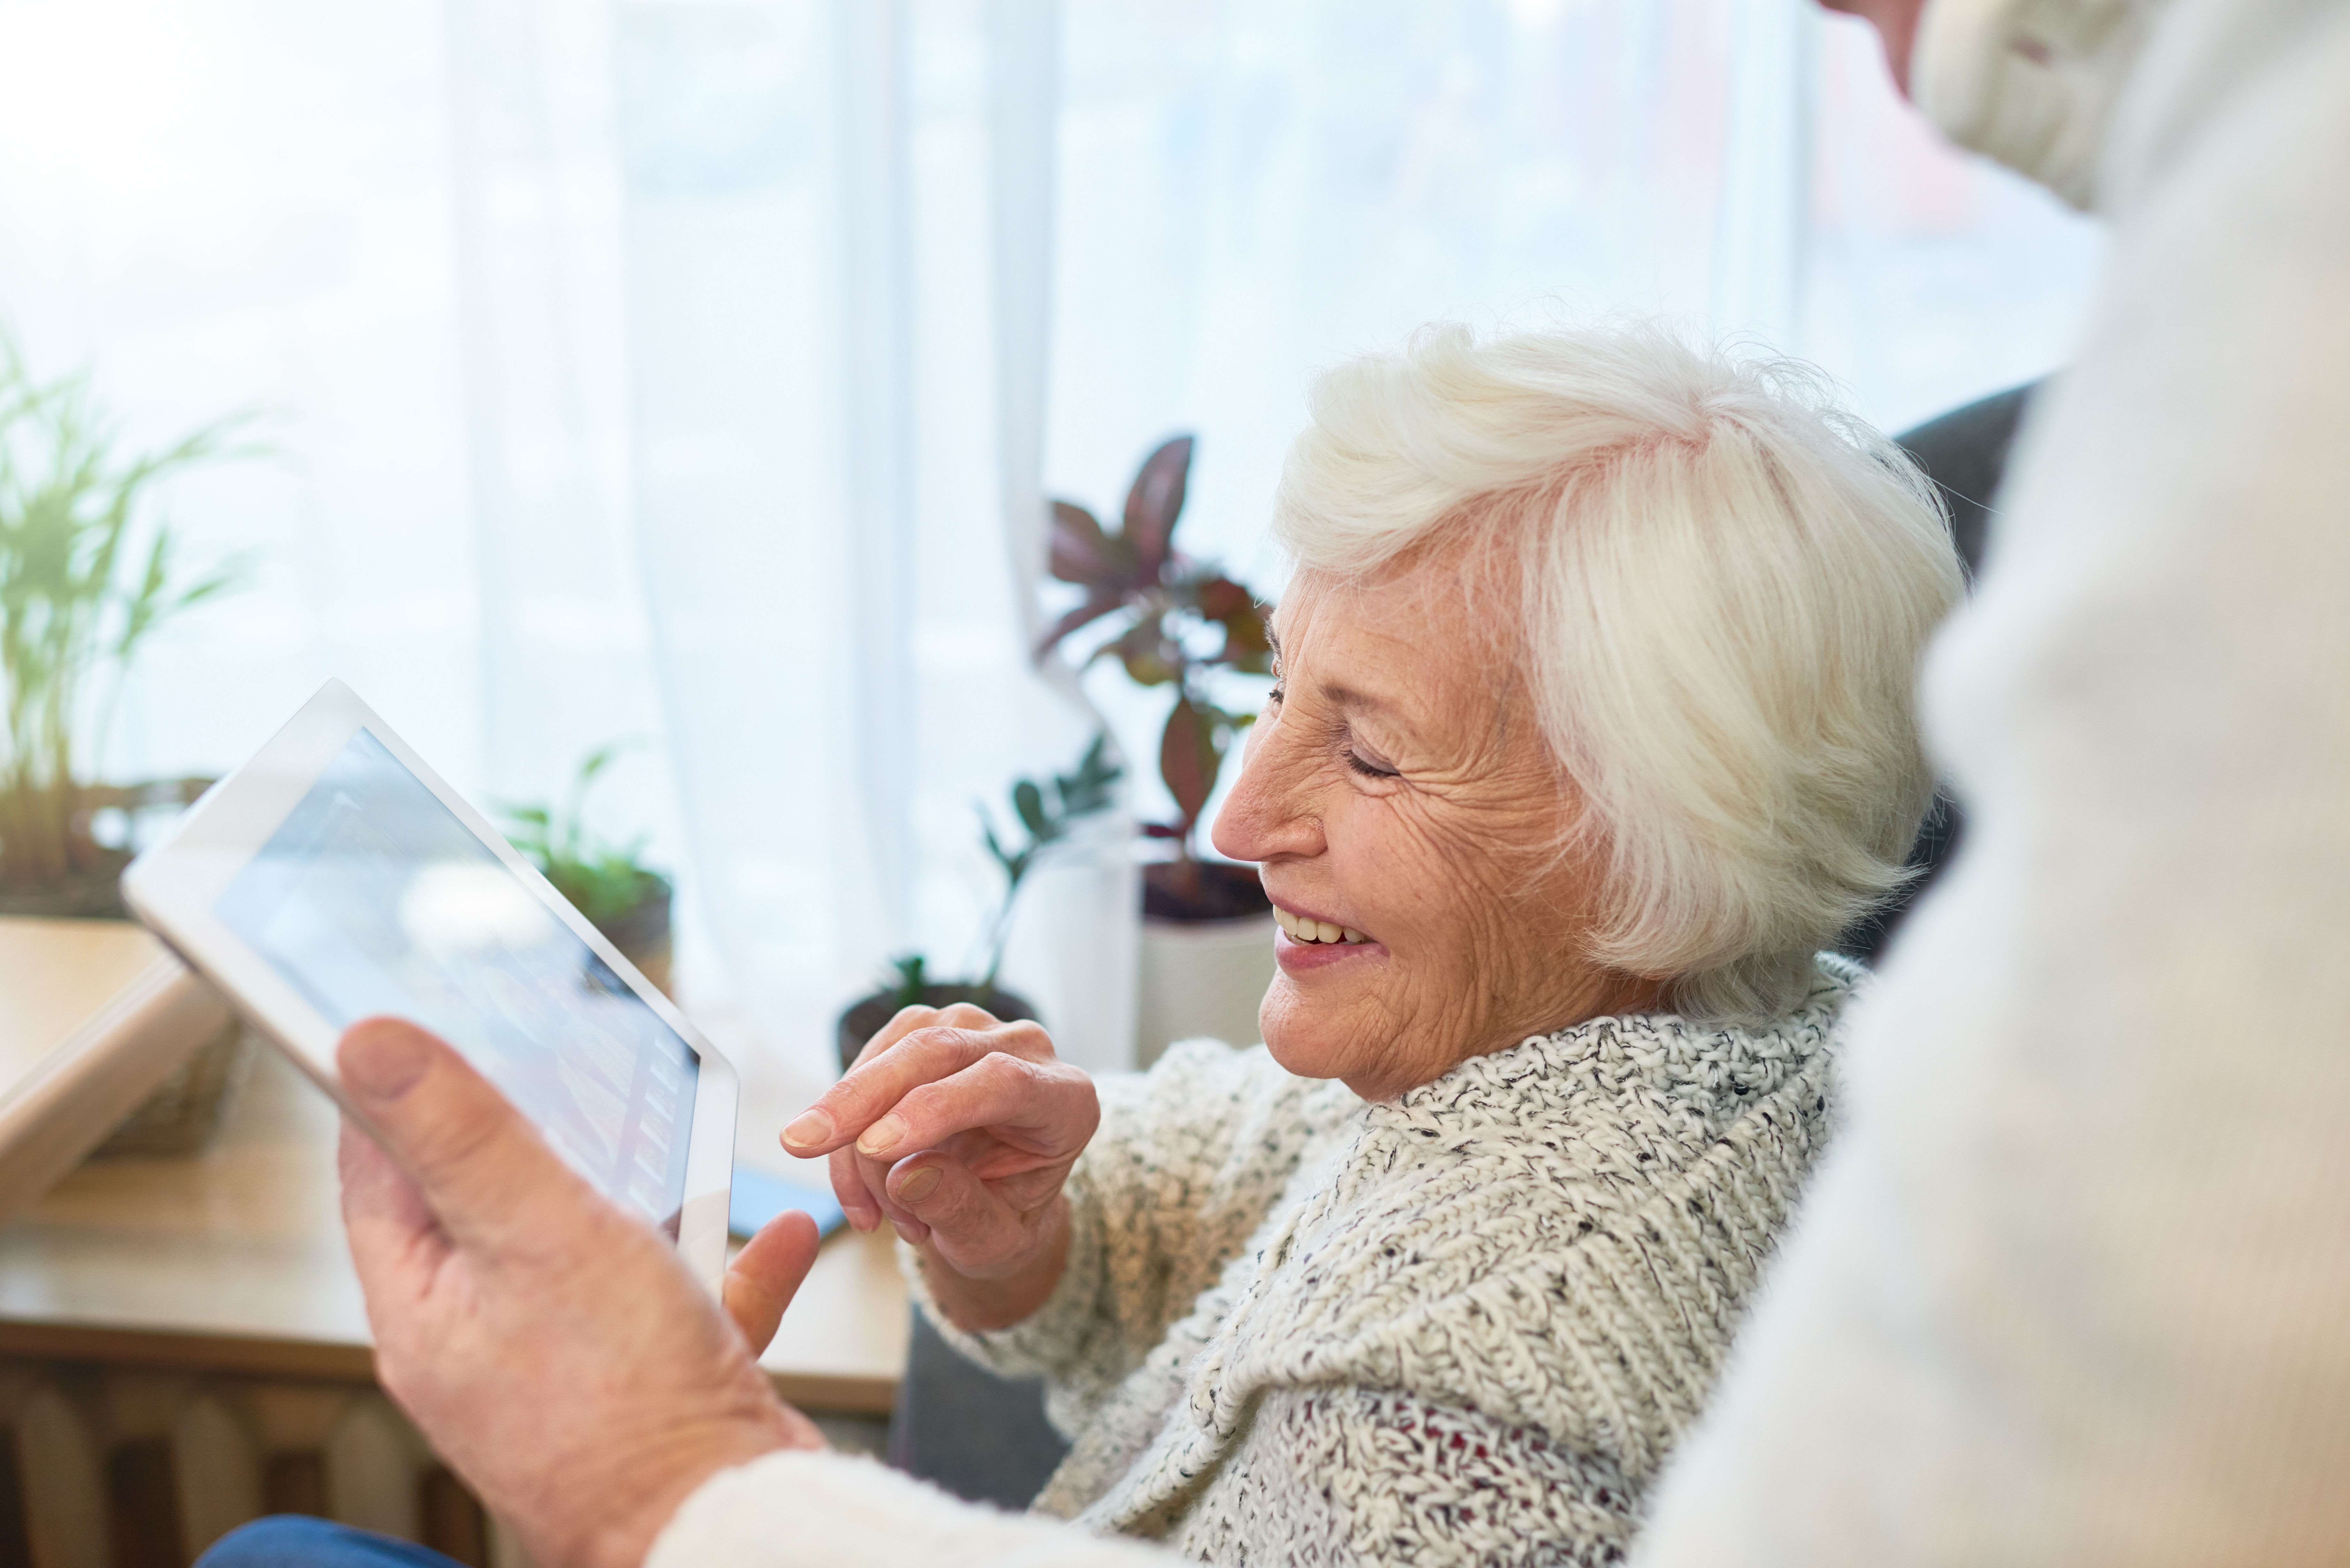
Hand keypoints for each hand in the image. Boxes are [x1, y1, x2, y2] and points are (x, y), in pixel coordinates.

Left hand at [337, 1018, 824, 1567]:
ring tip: (684, 1140)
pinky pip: (687, 1303)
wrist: (723, 1526)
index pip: (382, 1175)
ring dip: (648, 1193)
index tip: (425, 1027)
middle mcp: (487, 1345)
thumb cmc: (623, 1404)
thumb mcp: (536, 1233)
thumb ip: (461, 1134)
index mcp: (429, 1313)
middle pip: (490, 1208)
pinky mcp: (651, 1391)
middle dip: (538, 1134)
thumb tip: (366, 1043)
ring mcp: (569, 1372)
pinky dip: (731, 1261)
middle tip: (563, 1063)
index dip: (399, 1095)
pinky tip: (781, 1233)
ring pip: (595, 1253)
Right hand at [781, 1004, 1096, 1327]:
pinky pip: (871, 1061)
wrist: (996, 1203)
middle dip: (862, 1099)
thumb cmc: (1003, 1220)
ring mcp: (976, 1031)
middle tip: (803, 1143)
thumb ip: (961, 1210)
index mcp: (1066, 1101)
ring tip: (869, 1214)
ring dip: (856, 1131)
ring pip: (896, 1051)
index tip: (875, 1146)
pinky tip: (856, 1184)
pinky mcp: (928, 1031)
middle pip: (938, 1051)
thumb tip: (907, 1176)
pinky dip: (848, 1124)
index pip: (1003, 1083)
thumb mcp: (993, 1240)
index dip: (934, 1108)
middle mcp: (1027, 1051)